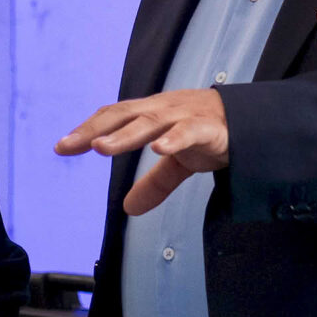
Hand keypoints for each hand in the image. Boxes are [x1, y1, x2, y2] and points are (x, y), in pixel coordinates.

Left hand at [55, 88, 229, 216]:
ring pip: (150, 121)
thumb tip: (129, 208)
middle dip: (94, 130)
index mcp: (152, 113)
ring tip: (101, 147)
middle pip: (123, 115)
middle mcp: (163, 109)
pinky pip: (189, 131)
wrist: (254, 123)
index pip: (113, 117)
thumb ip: (154, 183)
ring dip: (125, 134)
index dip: (87, 130)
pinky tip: (158, 148)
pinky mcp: (209, 127)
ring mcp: (185, 115)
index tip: (62, 147)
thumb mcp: (178, 162)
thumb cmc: (210, 133)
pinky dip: (173, 139)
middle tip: (68, 145)